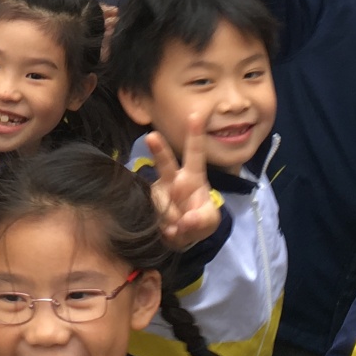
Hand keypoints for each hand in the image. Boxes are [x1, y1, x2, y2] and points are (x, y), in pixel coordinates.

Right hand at [146, 111, 219, 251]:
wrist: (177, 239)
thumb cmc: (197, 221)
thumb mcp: (209, 222)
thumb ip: (203, 220)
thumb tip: (186, 220)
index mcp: (192, 178)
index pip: (195, 153)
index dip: (195, 135)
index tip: (195, 116)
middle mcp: (172, 180)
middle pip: (165, 162)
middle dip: (159, 150)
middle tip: (151, 137)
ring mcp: (157, 194)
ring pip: (158, 197)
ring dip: (169, 214)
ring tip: (178, 228)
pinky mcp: (145, 208)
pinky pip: (153, 216)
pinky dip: (165, 229)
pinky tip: (170, 233)